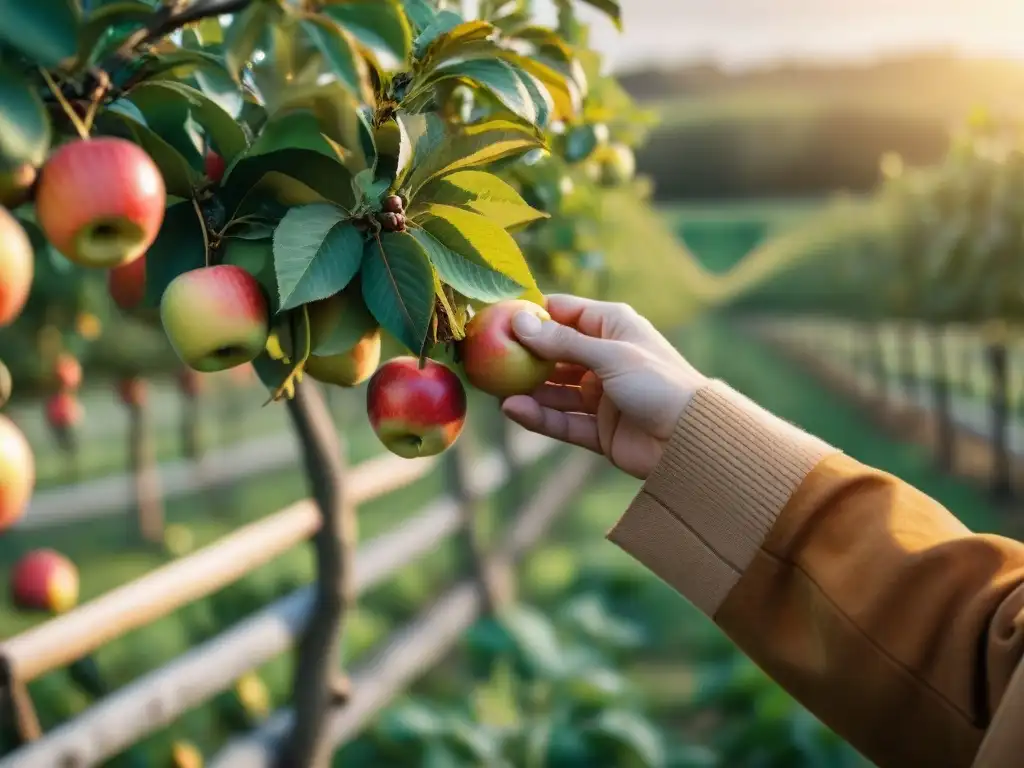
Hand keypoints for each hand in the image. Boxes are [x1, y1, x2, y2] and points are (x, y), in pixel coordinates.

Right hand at [500, 295, 708, 478]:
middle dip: (522, 356)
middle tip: (485, 356)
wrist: (693, 440)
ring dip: (527, 389)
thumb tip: (518, 322)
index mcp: (613, 328)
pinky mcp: (599, 430)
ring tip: (492, 388)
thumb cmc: (659, 383)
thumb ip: (562, 343)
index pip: (564, 313)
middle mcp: (605, 358)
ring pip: (555, 390)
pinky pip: (562, 421)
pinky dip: (539, 417)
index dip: (532, 314)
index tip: (495, 316)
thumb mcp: (609, 355)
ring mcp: (601, 396)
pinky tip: (513, 410)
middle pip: (554, 354)